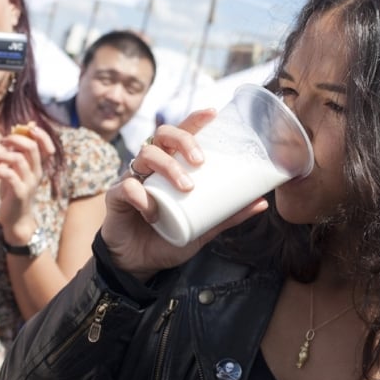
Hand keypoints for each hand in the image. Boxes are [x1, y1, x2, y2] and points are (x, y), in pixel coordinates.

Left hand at [0, 123, 55, 244]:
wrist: (16, 219)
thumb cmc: (14, 192)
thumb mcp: (17, 171)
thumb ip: (17, 154)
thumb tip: (14, 135)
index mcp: (38, 167)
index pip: (47, 147)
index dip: (40, 135)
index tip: (27, 128)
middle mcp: (36, 173)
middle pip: (31, 148)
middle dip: (15, 140)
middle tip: (2, 142)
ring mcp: (29, 183)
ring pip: (18, 159)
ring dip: (1, 156)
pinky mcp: (19, 193)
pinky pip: (9, 175)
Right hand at [101, 109, 268, 281]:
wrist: (140, 265)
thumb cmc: (168, 238)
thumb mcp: (203, 228)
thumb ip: (227, 215)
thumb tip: (262, 203)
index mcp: (171, 167)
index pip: (181, 135)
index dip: (194, 121)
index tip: (213, 113)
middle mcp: (151, 168)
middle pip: (162, 135)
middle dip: (183, 141)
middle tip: (201, 161)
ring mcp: (133, 179)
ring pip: (145, 155)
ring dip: (168, 167)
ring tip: (186, 186)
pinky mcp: (116, 197)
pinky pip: (126, 187)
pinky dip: (140, 195)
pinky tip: (151, 210)